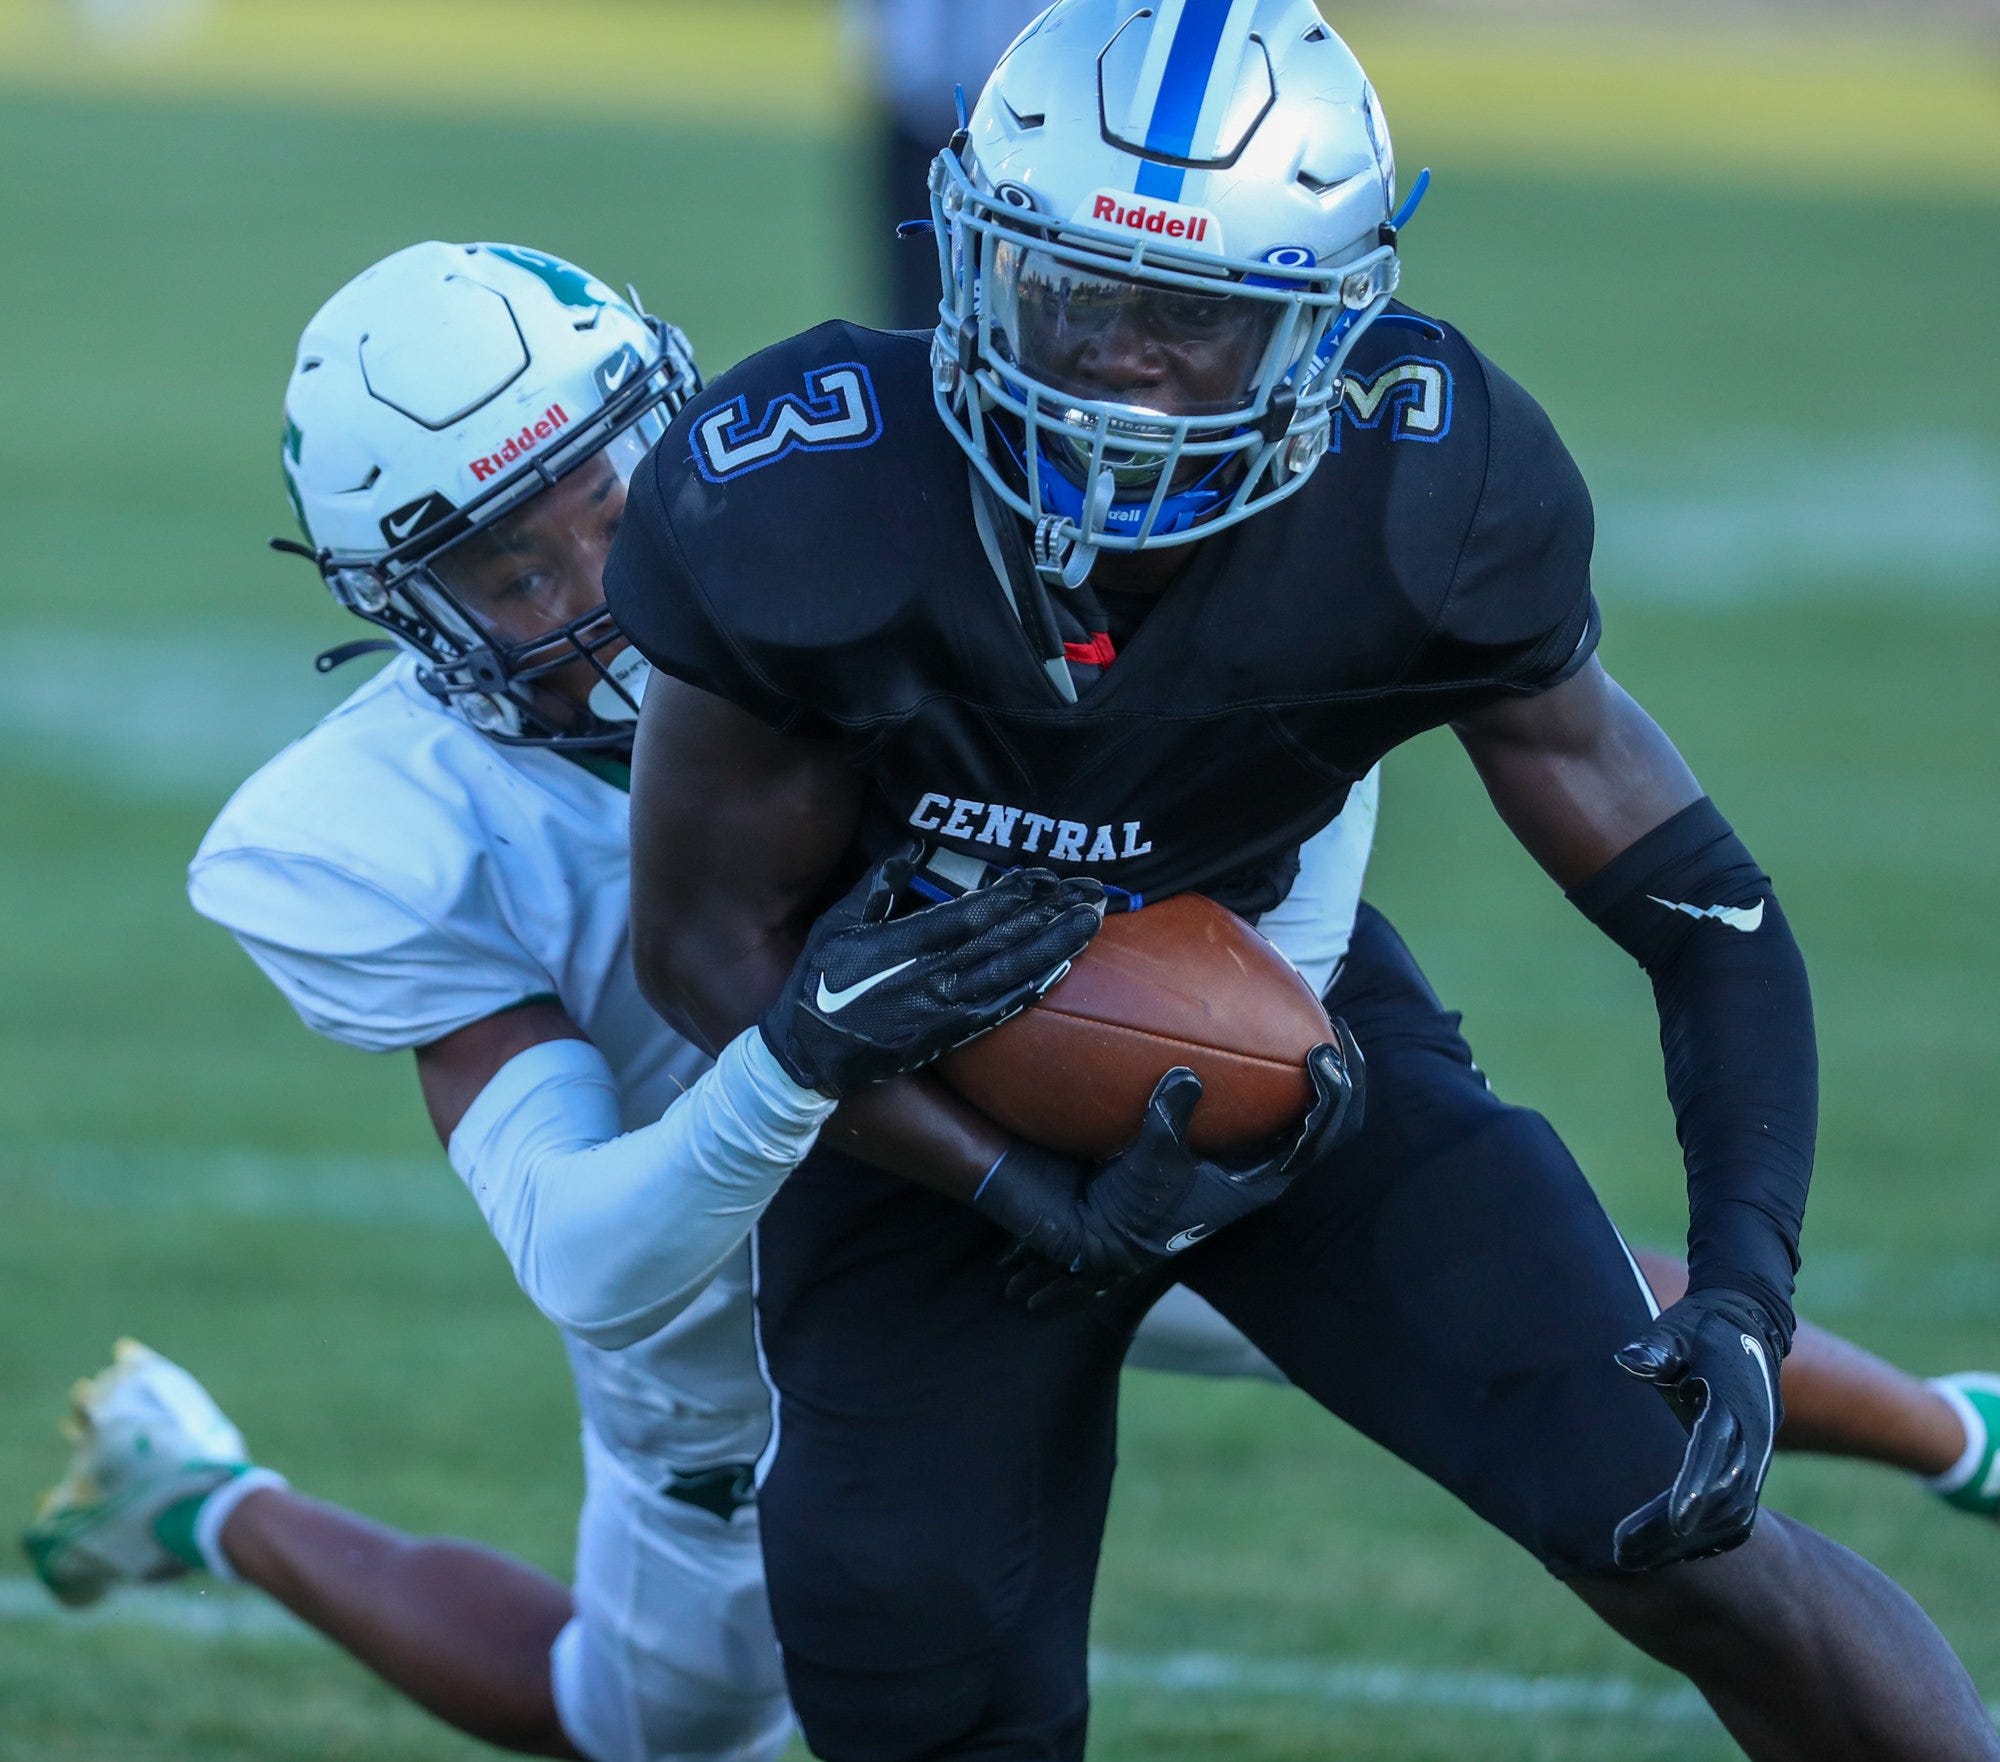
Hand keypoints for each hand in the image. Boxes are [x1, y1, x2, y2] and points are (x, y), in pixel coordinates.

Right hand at [760, 847, 1103, 1098]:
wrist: (804, 1058)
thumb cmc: (817, 985)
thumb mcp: (836, 924)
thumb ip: (876, 885)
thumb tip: (912, 846)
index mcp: (901, 945)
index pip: (970, 914)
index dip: (1012, 894)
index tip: (1046, 874)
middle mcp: (928, 977)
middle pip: (1003, 940)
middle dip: (1050, 913)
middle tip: (1091, 890)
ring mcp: (942, 1010)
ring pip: (1010, 973)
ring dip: (1055, 945)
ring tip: (1090, 921)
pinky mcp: (947, 1037)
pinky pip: (1001, 1011)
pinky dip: (1034, 989)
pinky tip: (1063, 968)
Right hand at [978, 1027, 1363, 1309]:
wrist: (1107, 1232)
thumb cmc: (1134, 1208)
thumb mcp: (1151, 1168)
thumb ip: (1169, 1124)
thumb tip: (1186, 1074)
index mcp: (1264, 1181)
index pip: (1322, 1135)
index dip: (1335, 1093)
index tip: (1324, 1052)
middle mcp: (1268, 1168)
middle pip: (1330, 1121)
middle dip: (1344, 1077)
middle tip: (1338, 1029)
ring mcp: (1251, 1156)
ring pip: (1306, 1114)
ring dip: (1317, 1076)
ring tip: (1314, 1028)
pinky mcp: (1226, 1145)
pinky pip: (1266, 1107)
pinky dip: (1274, 1076)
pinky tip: (1258, 1040)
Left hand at [1611, 1289, 1784, 1570]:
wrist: (1750, 1326)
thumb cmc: (1703, 1328)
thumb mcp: (1679, 1328)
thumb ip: (1656, 1346)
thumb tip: (1628, 1360)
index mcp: (1734, 1401)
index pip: (1718, 1449)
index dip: (1697, 1485)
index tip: (1674, 1519)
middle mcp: (1754, 1437)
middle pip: (1722, 1496)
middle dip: (1675, 1530)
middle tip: (1621, 1552)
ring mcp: (1756, 1457)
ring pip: (1731, 1517)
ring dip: (1685, 1544)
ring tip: (1629, 1560)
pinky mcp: (1749, 1470)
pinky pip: (1734, 1518)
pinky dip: (1703, 1542)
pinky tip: (1661, 1556)